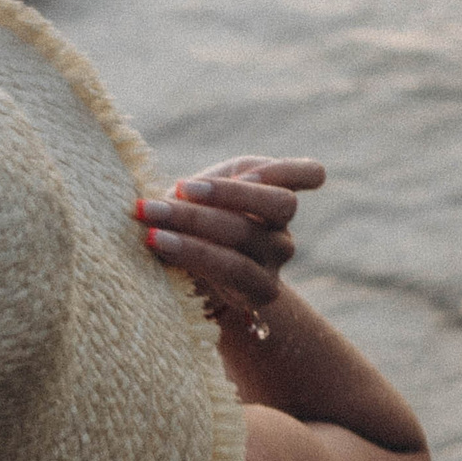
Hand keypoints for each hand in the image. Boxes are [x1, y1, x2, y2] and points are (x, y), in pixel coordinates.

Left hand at [135, 156, 325, 320]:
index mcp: (277, 197)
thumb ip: (214, 183)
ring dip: (194, 223)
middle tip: (178, 188)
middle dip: (224, 193)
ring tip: (152, 223)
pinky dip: (191, 252)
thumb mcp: (207, 195)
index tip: (248, 173)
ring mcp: (275, 263)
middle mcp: (284, 230)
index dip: (289, 169)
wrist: (193, 286)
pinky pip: (231, 268)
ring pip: (247, 235)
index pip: (309, 173)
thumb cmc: (195, 226)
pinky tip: (157, 242)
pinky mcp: (260, 292)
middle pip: (277, 203)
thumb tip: (187, 190)